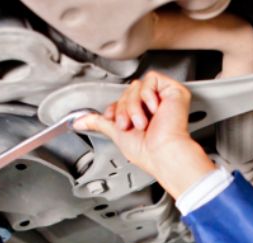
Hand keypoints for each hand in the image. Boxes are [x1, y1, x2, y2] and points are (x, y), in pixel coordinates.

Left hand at [73, 71, 215, 197]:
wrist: (163, 153)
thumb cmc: (147, 151)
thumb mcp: (116, 134)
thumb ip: (99, 123)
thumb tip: (78, 121)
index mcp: (144, 116)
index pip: (125, 99)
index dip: (117, 107)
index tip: (112, 119)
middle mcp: (154, 107)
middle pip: (129, 91)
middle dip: (124, 108)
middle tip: (128, 125)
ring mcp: (164, 98)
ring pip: (137, 86)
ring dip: (134, 105)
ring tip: (142, 122)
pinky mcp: (174, 91)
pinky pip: (152, 79)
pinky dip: (147, 95)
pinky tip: (154, 110)